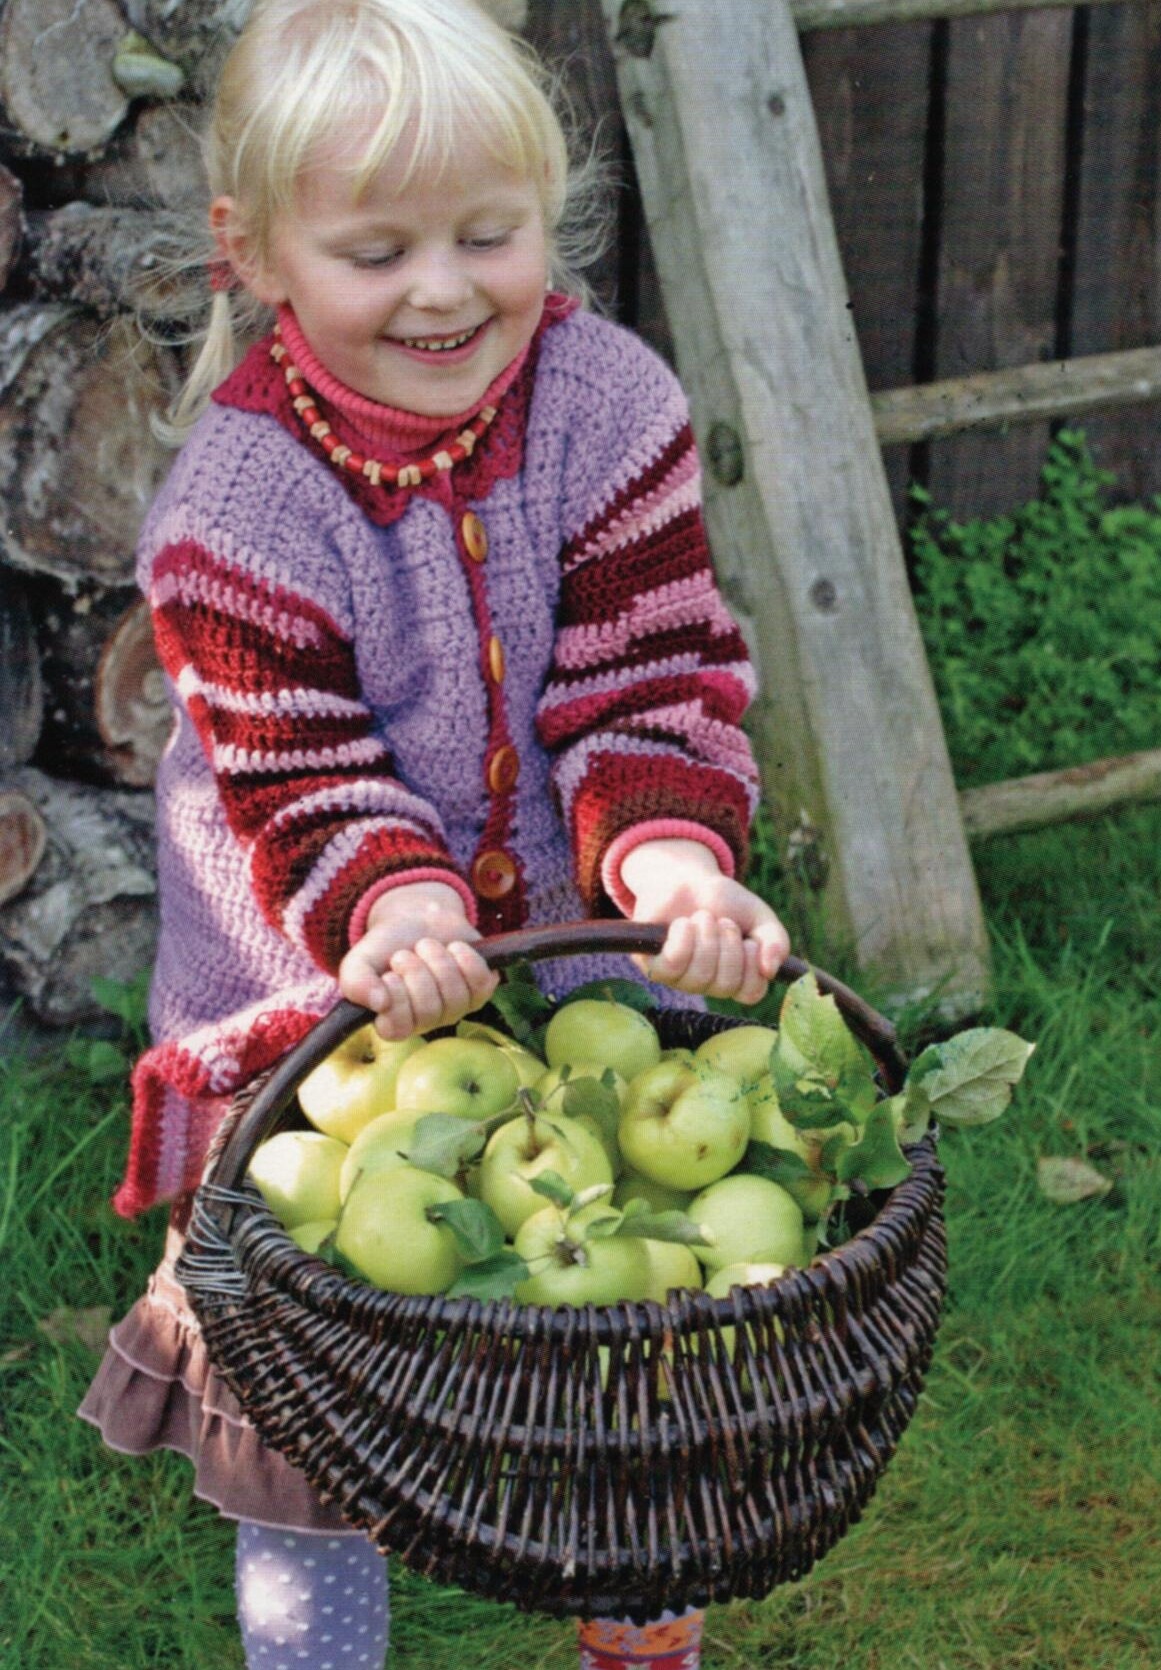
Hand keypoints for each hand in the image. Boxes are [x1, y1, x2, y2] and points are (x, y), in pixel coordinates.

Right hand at [338, 881, 497, 1040]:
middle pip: (428, 1010)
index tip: (389, 975)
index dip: (395, 999)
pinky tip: (454, 947)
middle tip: (405, 953)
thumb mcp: (359, 960)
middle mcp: (426, 1021)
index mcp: (395, 1022)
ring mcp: (455, 1007)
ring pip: (454, 996)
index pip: (397, 1029)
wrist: (418, 919)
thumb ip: (355, 983)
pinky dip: (466, 958)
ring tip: (427, 946)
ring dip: (438, 961)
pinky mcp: (479, 990)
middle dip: (416, 972)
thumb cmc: (387, 946)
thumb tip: (379, 1003)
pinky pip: (481, 982)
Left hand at [618, 838, 789, 1004]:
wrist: (687, 879)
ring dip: (707, 937)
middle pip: (725, 985)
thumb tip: (771, 970)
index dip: (753, 966)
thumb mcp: (760, 917)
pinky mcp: (655, 965)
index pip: (751, 993)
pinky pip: (673, 965)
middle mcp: (707, 984)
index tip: (750, 940)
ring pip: (700, 975)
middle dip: (729, 944)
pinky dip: (683, 938)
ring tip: (703, 918)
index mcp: (734, 978)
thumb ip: (776, 942)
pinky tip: (684, 923)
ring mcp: (680, 978)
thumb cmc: (726, 903)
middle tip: (723, 921)